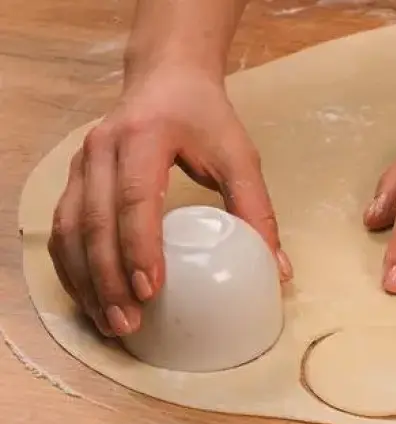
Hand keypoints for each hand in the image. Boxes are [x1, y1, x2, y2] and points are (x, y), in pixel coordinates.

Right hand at [48, 70, 291, 336]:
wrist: (167, 77)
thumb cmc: (206, 118)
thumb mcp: (239, 156)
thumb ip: (258, 210)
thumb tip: (279, 270)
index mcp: (146, 136)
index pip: (135, 196)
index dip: (140, 246)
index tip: (150, 289)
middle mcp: (103, 147)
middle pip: (94, 220)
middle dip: (108, 278)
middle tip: (129, 322)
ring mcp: (81, 162)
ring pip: (69, 229)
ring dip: (86, 281)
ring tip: (110, 322)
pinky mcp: (74, 177)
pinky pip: (62, 229)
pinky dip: (72, 268)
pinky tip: (90, 298)